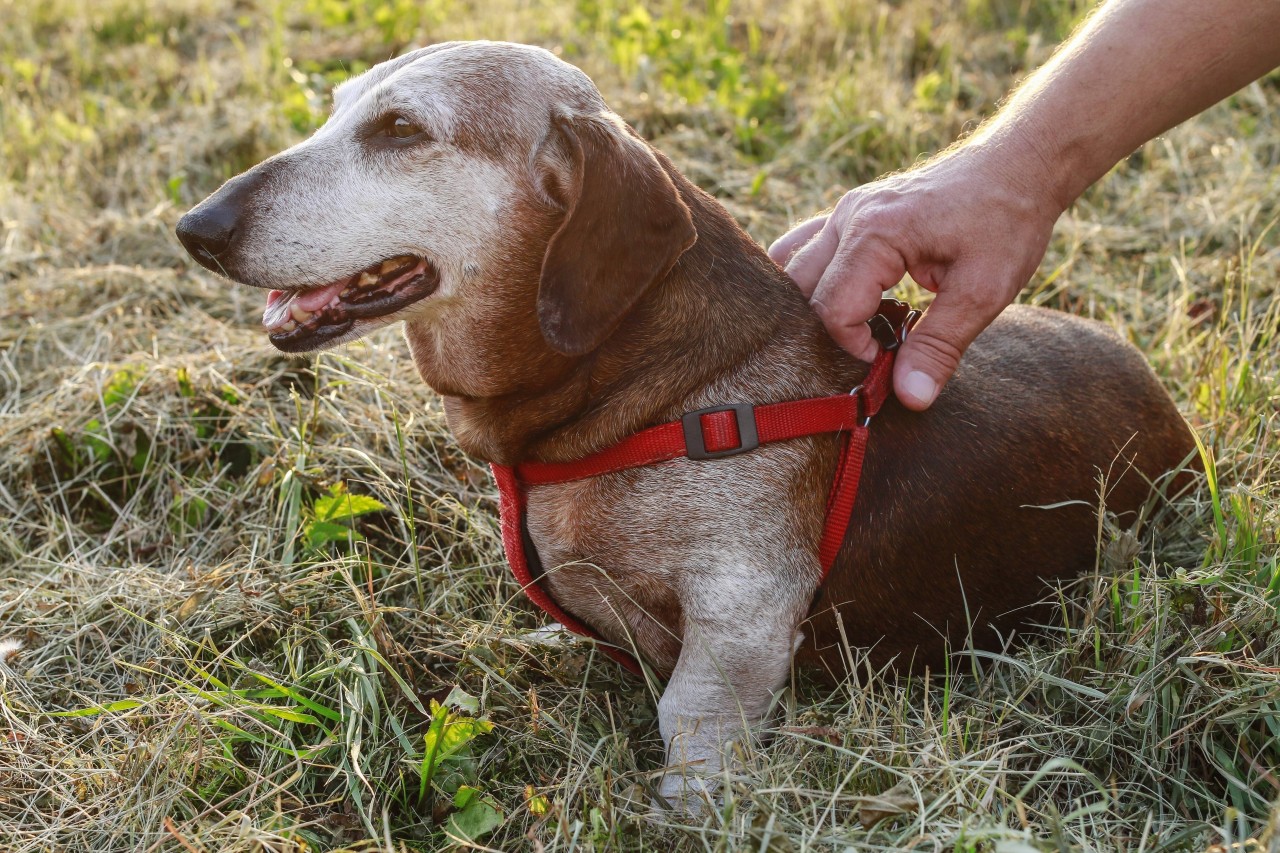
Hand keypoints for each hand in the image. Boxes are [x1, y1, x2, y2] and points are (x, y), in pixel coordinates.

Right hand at [769, 142, 1062, 410]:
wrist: (1018, 164)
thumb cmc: (1007, 220)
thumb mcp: (983, 292)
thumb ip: (939, 346)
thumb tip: (909, 399)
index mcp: (874, 234)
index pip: (831, 311)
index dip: (854, 349)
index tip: (889, 359)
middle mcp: (848, 217)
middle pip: (799, 290)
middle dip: (823, 332)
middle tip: (865, 351)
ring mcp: (844, 210)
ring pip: (793, 267)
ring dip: (810, 306)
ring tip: (849, 331)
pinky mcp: (851, 212)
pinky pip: (805, 247)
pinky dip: (811, 281)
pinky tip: (839, 302)